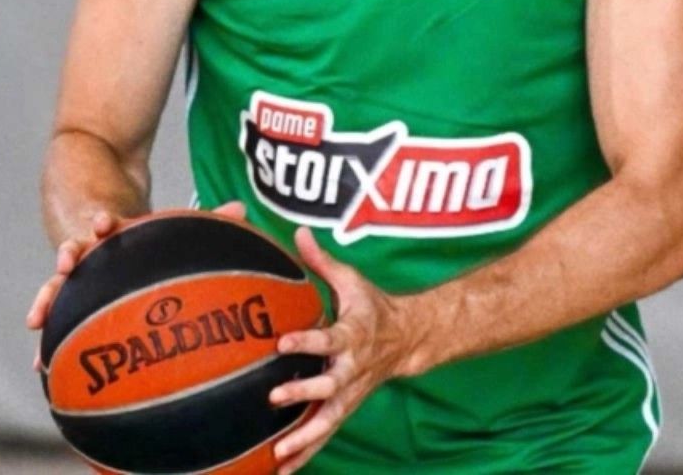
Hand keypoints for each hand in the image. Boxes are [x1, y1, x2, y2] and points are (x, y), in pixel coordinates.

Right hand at [26, 202, 247, 370]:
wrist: (109, 232)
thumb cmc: (150, 240)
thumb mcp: (172, 229)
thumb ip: (206, 222)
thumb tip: (242, 210)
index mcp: (115, 234)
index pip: (105, 222)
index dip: (102, 221)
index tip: (99, 224)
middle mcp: (91, 253)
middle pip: (74, 251)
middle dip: (67, 256)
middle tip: (65, 262)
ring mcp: (79, 278)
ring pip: (57, 288)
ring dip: (47, 301)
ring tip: (35, 322)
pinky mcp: (73, 301)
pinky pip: (60, 321)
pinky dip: (52, 340)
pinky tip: (42, 365)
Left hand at [267, 227, 431, 473]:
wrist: (408, 340)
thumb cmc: (372, 307)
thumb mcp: (351, 281)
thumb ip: (322, 261)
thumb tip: (297, 233)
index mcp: (352, 335)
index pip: (328, 338)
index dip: (307, 341)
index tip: (282, 343)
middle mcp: (351, 368)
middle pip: (327, 385)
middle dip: (302, 392)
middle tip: (274, 397)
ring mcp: (350, 393)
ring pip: (327, 420)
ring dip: (304, 438)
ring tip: (278, 452)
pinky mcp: (345, 409)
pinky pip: (325, 435)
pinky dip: (306, 453)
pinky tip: (281, 469)